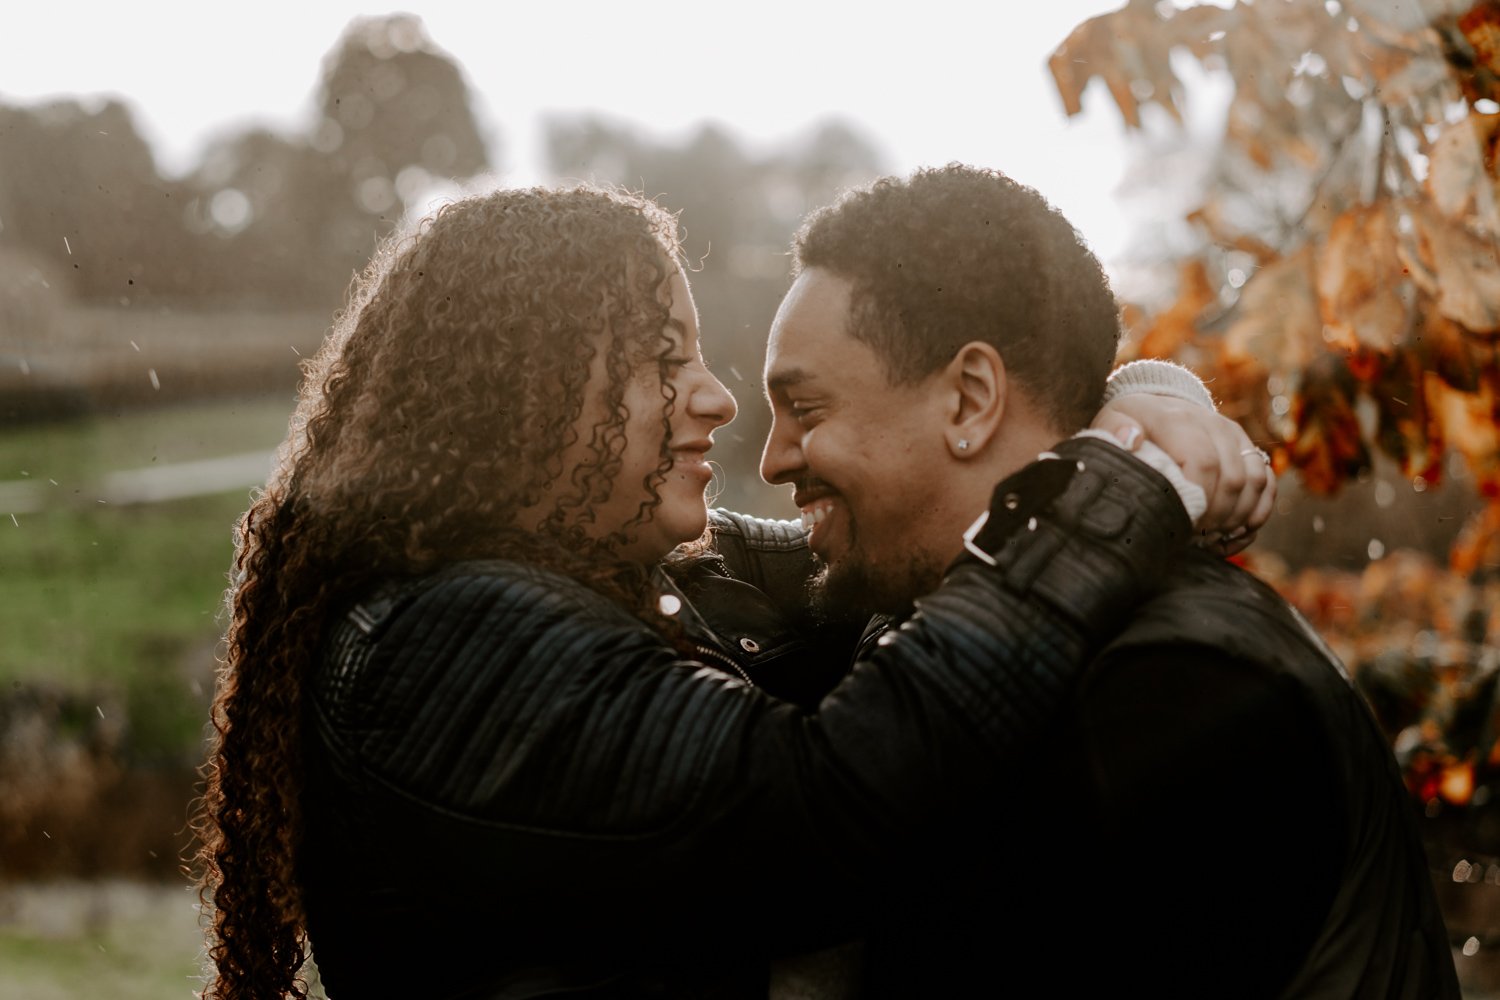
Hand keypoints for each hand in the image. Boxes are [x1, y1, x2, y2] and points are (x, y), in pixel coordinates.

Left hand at [1092, 394, 1275, 555]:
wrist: (1157, 404)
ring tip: (1213, 539)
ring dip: (1239, 517)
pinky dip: (1258, 511)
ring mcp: (1234, 436)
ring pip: (1255, 481)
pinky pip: (1267, 482)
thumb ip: (1115, 432)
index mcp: (1177, 420)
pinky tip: (1235, 532)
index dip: (1199, 499)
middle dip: (1218, 516)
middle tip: (1196, 539)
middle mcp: (1213, 424)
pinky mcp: (1247, 448)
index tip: (1183, 524)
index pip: (1202, 461)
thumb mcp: (1113, 422)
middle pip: (1233, 477)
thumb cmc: (1131, 423)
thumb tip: (1129, 439)